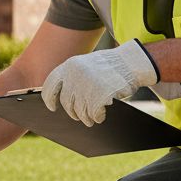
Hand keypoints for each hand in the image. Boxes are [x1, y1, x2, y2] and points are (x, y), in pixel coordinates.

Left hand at [40, 39, 157, 125]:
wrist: (131, 62)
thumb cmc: (110, 65)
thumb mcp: (86, 64)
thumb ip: (73, 76)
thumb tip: (61, 97)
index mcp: (70, 65)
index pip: (50, 84)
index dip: (49, 98)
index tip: (52, 107)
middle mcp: (76, 74)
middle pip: (66, 102)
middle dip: (72, 112)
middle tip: (78, 117)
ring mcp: (88, 85)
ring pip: (80, 111)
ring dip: (85, 118)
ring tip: (91, 119)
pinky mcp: (100, 94)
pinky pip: (94, 114)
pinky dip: (97, 117)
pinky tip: (101, 116)